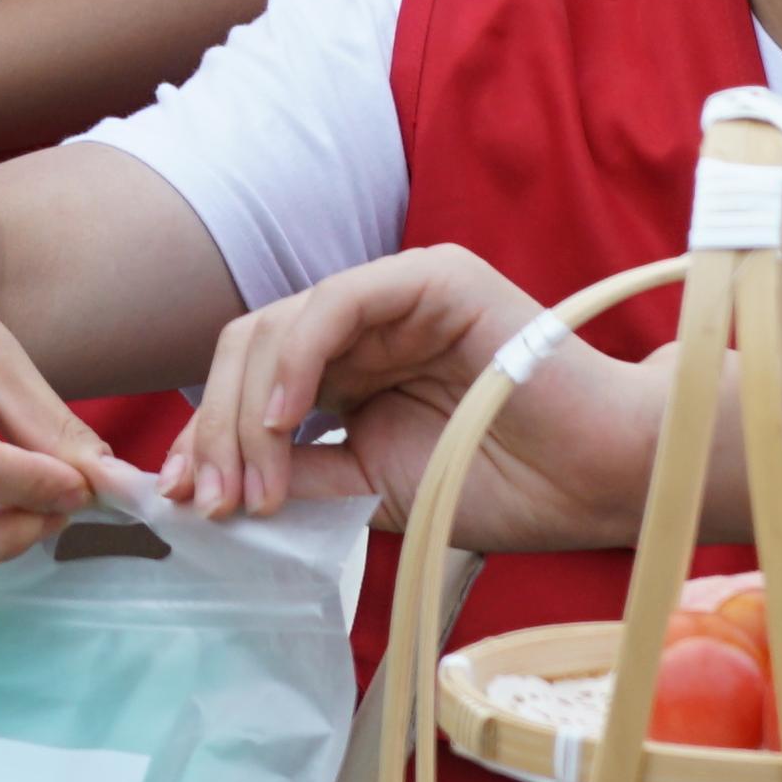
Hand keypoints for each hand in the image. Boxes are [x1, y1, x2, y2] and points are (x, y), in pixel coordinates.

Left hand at [181, 246, 644, 556]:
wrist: (599, 481)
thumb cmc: (508, 487)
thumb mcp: (372, 492)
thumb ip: (302, 474)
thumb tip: (211, 487)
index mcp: (350, 369)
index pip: (251, 382)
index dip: (208, 437)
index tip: (181, 503)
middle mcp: (365, 324)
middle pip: (249, 350)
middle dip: (215, 430)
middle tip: (209, 503)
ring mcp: (396, 295)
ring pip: (279, 326)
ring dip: (245, 412)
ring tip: (250, 487)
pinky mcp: (430, 278)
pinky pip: (337, 303)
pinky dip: (296, 360)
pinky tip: (283, 420)